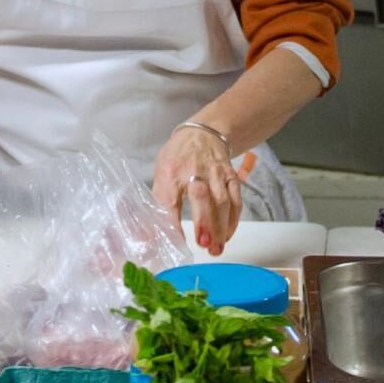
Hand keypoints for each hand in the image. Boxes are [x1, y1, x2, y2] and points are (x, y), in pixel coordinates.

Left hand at [154, 123, 253, 254]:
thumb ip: (157, 203)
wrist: (202, 133)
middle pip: (201, 198)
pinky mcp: (231, 176)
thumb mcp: (160, 174)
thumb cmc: (177, 158)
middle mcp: (195, 171)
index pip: (171, 201)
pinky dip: (233, 220)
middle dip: (204, 222)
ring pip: (222, 202)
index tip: (177, 243)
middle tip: (204, 245)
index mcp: (171, 173)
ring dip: (220, 227)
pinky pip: (236, 200)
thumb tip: (147, 235)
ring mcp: (216, 173)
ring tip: (216, 248)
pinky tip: (227, 235)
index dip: (174, 223)